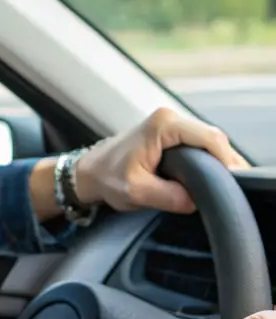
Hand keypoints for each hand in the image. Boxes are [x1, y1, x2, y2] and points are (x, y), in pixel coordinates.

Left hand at [75, 107, 247, 215]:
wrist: (88, 172)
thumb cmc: (106, 178)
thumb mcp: (136, 191)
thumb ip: (168, 196)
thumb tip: (196, 200)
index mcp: (163, 125)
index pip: (209, 138)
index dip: (224, 161)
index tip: (230, 183)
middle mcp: (169, 118)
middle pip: (214, 138)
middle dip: (225, 162)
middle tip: (230, 188)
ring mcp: (171, 124)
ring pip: (209, 141)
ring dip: (218, 161)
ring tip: (224, 185)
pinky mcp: (171, 135)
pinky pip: (199, 144)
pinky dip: (209, 160)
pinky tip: (213, 178)